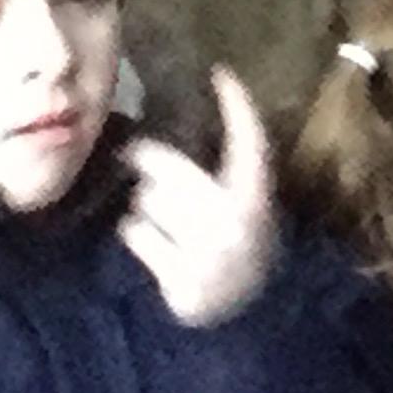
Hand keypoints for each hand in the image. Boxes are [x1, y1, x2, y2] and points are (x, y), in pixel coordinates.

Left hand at [119, 66, 277, 327]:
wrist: (242, 320)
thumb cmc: (239, 253)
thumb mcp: (248, 211)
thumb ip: (227, 177)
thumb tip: (183, 134)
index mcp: (259, 199)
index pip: (252, 141)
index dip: (239, 106)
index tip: (221, 72)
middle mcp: (236, 222)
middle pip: (173, 169)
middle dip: (149, 160)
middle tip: (134, 153)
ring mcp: (208, 253)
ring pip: (148, 204)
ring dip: (145, 208)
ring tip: (160, 219)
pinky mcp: (180, 279)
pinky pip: (137, 237)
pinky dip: (138, 239)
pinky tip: (153, 249)